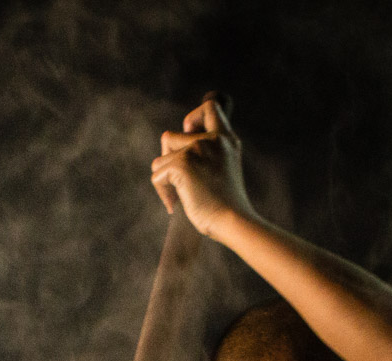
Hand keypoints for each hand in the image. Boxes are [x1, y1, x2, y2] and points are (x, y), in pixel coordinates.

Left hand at [150, 95, 253, 238]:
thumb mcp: (223, 171)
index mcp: (227, 140)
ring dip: (165, 179)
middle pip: (169, 137)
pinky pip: (157, 176)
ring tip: (181, 196)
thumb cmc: (227, 207)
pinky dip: (162, 192)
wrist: (234, 222)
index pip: (209, 108)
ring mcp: (197, 149)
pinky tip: (175, 205)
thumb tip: (173, 145)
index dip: (192, 118)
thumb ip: (207, 155)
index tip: (189, 135)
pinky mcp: (183, 163)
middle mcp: (213, 139)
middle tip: (179, 182)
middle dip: (167, 161)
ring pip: (160, 159)